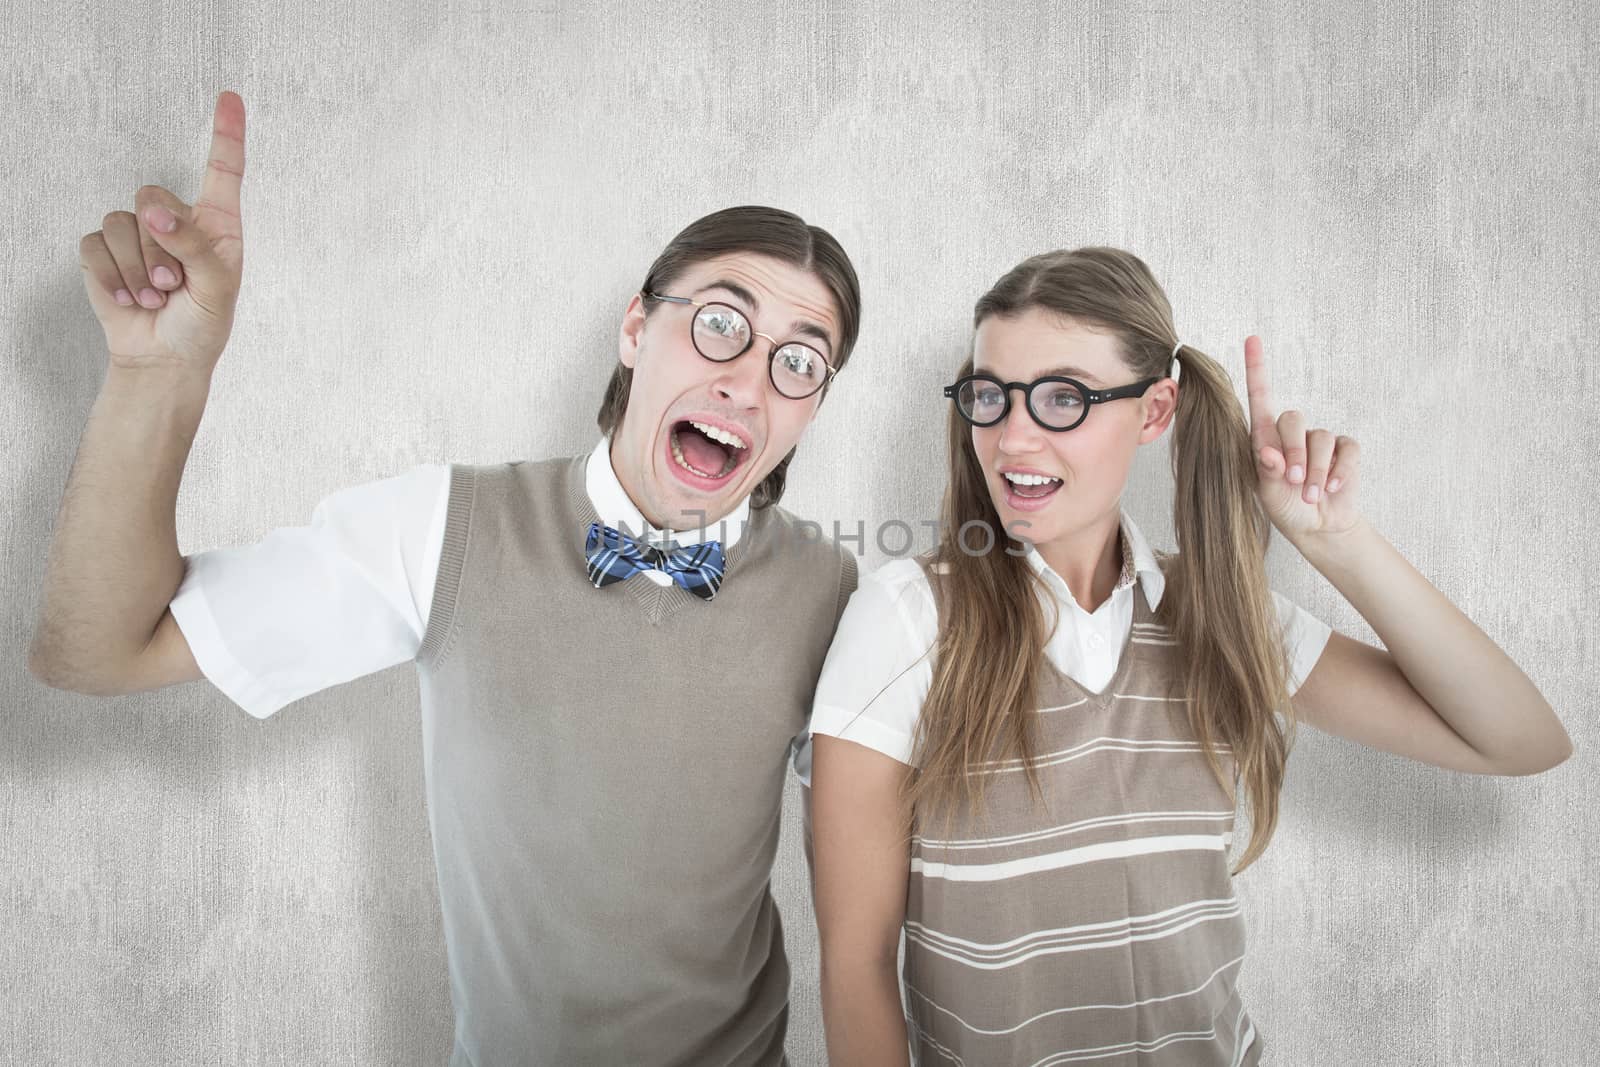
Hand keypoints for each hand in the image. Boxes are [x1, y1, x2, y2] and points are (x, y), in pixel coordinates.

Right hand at [77, 90, 245, 371]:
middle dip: (160, 246)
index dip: (226, 133)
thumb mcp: (216, 289)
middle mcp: (177, 219)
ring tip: (155, 298)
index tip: (230, 97)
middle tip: (172, 285)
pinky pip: (96, 244)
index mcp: (217, 224)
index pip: (222, 170)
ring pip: (124, 224)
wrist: (164, 357)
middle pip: (154, 196)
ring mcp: (138, 232)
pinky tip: (129, 300)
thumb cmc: (202, 324)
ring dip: (138, 270)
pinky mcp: (105, 249)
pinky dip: (112, 278)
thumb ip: (194, 247)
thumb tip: (155, 213)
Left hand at [1243, 334, 1363, 541]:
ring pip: (1320, 438)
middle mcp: (1292, 434)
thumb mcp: (1268, 494)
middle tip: (1293, 480)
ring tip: (1311, 494)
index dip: (1258, 368)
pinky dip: (1339, 471)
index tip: (1252, 339)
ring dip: (1316, 470)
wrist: (1318, 526)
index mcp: (1266, 438)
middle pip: (1293, 418)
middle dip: (1294, 452)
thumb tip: (1268, 453)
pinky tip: (1332, 488)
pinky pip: (1346, 449)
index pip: (1261, 398)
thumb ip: (1267, 472)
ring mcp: (1320, 440)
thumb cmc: (1286, 508)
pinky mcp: (1345, 450)